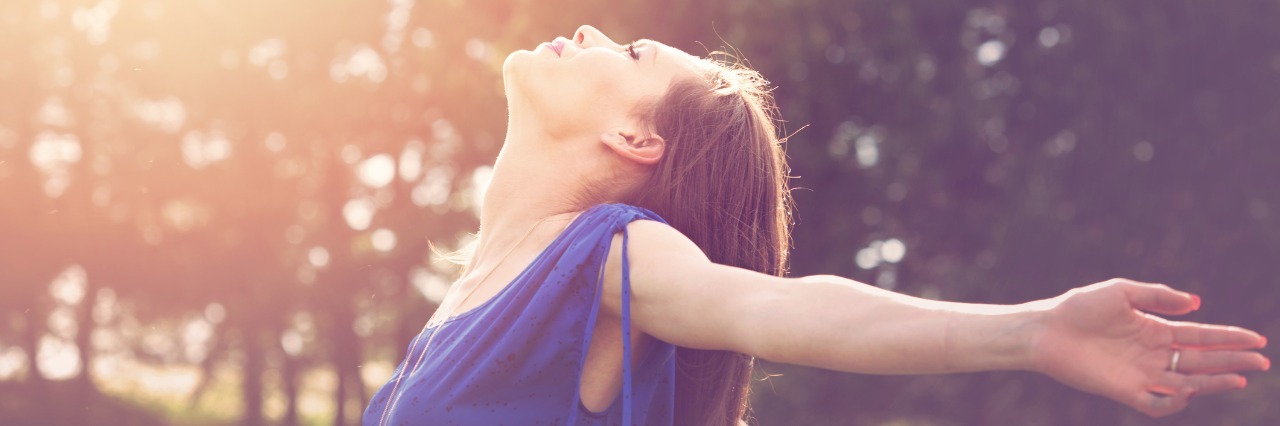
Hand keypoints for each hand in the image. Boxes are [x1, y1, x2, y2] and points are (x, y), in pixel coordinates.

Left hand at [1030, 278, 1268, 416]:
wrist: (1046, 329)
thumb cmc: (1080, 307)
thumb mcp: (1122, 292)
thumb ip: (1158, 296)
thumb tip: (1196, 304)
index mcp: (1156, 329)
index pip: (1202, 336)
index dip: (1230, 338)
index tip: (1257, 339)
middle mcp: (1154, 353)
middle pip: (1202, 360)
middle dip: (1233, 361)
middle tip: (1261, 361)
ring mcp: (1141, 374)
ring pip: (1188, 383)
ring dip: (1214, 383)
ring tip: (1239, 379)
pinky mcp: (1125, 391)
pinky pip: (1157, 404)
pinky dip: (1175, 402)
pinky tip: (1188, 391)